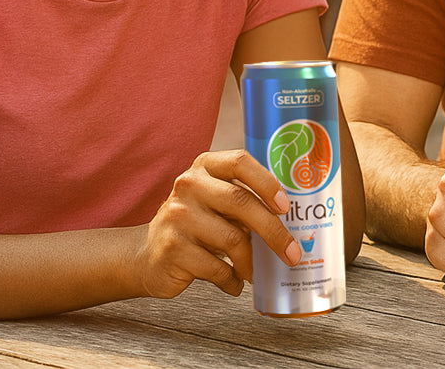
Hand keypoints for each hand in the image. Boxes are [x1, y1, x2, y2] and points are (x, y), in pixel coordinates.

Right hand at [131, 150, 298, 298]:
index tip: (286, 206)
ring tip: (255, 273)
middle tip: (293, 254)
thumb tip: (296, 223)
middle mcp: (188, 185)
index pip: (240, 162)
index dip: (267, 182)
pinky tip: (234, 283)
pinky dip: (232, 279)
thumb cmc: (198, 226)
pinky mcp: (171, 248)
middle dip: (273, 231)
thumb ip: (247, 202)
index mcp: (205, 167)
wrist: (148, 256)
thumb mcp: (218, 203)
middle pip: (241, 202)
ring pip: (232, 239)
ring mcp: (177, 216)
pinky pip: (216, 267)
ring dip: (251, 262)